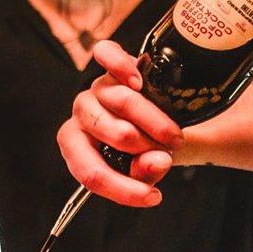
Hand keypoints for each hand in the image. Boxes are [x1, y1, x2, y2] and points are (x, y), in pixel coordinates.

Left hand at [55, 40, 184, 207]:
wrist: (163, 114)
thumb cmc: (149, 145)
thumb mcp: (150, 166)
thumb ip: (149, 170)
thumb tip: (157, 162)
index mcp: (80, 148)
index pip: (89, 172)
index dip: (121, 188)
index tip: (154, 197)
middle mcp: (83, 117)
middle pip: (110, 132)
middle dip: (144, 147)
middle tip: (169, 152)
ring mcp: (97, 88)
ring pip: (120, 100)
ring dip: (152, 119)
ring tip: (173, 133)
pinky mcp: (111, 63)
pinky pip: (106, 54)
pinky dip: (120, 65)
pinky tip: (137, 80)